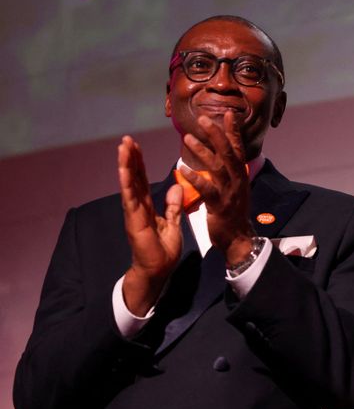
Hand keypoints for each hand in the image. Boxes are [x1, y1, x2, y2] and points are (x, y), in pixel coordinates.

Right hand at [119, 136, 182, 314]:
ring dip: (125, 165)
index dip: (139, 163)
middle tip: (126, 139)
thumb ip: (173, 206)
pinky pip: (130, 198)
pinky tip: (123, 170)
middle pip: (133, 178)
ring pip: (129, 184)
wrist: (158, 269)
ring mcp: (134, 212)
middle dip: (129, 158)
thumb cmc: (163, 249)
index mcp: (147, 205)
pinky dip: (127, 183)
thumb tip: (176, 187)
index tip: (135, 145)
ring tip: (122, 147)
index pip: (142, 179)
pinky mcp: (134, 220)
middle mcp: (137, 206)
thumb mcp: (172, 223)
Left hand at [179, 112, 255, 265]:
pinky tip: (182, 170)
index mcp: (240, 175)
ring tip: (188, 138)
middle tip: (203, 119)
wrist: (238, 239)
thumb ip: (230, 170)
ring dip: (203, 152)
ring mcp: (230, 193)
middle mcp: (238, 180)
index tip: (229, 113)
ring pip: (218, 168)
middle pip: (229, 153)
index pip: (238, 149)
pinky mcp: (220, 206)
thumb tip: (225, 153)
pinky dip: (195, 179)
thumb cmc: (233, 212)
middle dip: (217, 135)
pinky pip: (207, 190)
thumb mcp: (235, 188)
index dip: (233, 131)